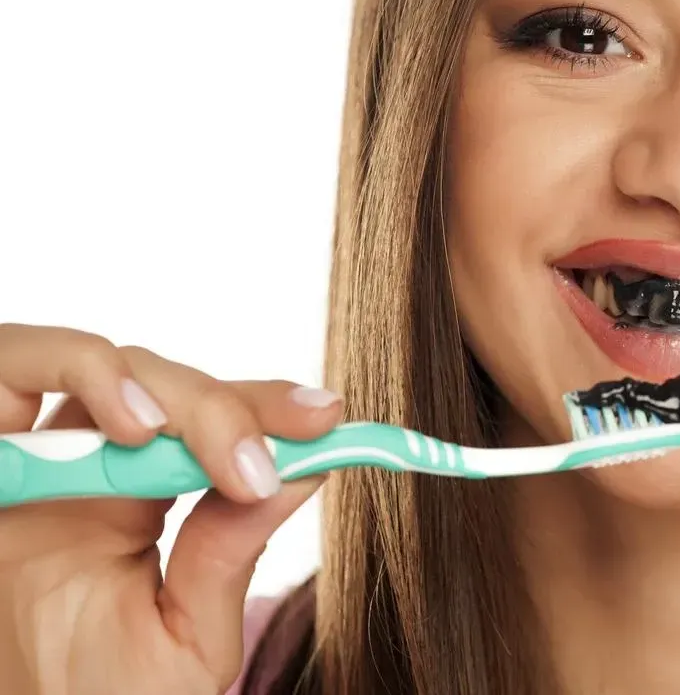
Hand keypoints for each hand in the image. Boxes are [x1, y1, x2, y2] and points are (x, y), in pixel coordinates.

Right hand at [0, 324, 341, 694]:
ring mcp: (36, 455)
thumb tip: (306, 472)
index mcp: (141, 500)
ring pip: (96, 361)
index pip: (212, 424)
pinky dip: (71, 365)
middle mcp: (90, 464)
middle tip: (255, 464)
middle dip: (221, 406)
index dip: (271, 409)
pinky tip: (124, 427)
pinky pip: (12, 363)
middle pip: (162, 384)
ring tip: (164, 434)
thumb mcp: (184, 638)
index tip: (328, 419)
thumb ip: (232, 555)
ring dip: (142, 378)